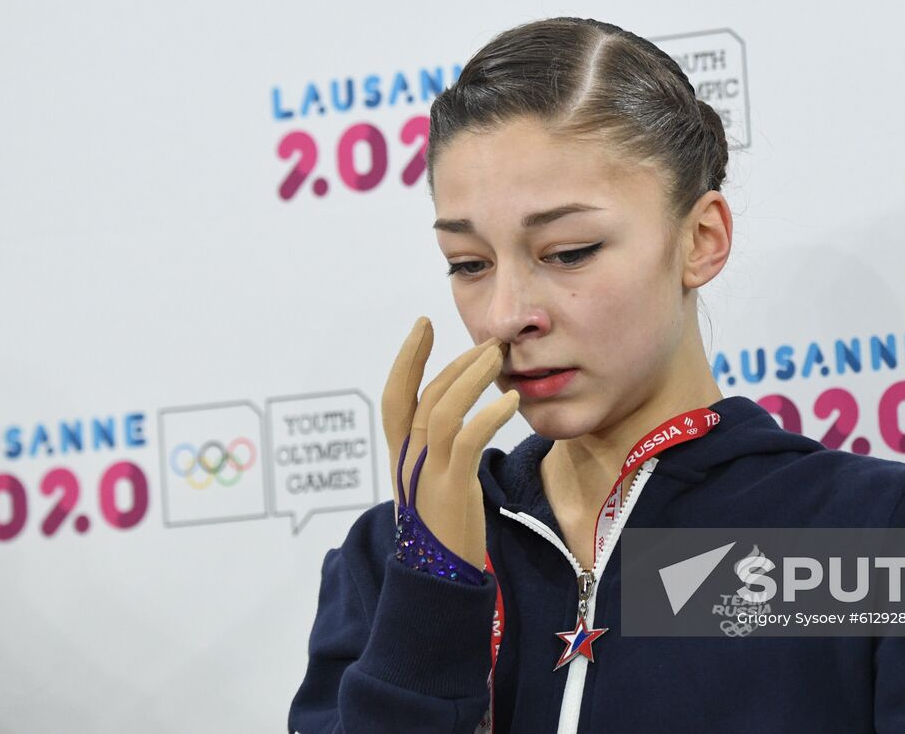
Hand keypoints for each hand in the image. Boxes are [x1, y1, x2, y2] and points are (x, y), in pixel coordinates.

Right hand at [381, 316, 520, 569]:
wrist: (437, 581)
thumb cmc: (443, 531)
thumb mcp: (433, 483)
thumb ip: (438, 450)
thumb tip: (456, 418)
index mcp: (401, 455)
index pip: (394, 395)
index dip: (407, 358)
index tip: (423, 323)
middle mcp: (407, 459)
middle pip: (424, 395)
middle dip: (455, 361)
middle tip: (488, 341)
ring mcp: (425, 473)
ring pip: (442, 410)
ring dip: (471, 378)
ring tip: (499, 359)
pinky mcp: (449, 489)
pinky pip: (465, 441)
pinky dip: (488, 416)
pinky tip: (510, 401)